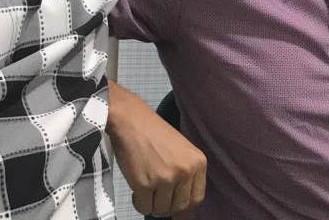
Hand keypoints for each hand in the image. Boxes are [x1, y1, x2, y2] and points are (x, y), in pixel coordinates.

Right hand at [106, 80, 205, 216]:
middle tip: (155, 192)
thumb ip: (186, 174)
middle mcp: (185, 171)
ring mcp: (166, 178)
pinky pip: (144, 208)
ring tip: (145, 185)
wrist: (130, 119)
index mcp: (198, 162)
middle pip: (179, 207)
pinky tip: (137, 188)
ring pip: (161, 210)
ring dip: (152, 203)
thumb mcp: (180, 150)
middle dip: (166, 204)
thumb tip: (184, 211)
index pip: (196, 199)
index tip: (173, 204)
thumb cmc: (153, 132)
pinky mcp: (145, 184)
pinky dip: (139, 202)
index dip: (184, 206)